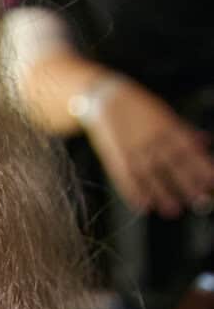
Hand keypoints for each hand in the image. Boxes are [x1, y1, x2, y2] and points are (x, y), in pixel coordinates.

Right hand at [83, 80, 213, 217]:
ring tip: (173, 211)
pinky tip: (142, 206)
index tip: (212, 181)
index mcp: (166, 126)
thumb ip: (184, 130)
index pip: (187, 149)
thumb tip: (205, 141)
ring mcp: (132, 148)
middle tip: (200, 202)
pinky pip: (124, 176)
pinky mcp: (114, 156)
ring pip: (149, 174)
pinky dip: (132, 192)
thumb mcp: (164, 114)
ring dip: (161, 194)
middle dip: (186, 184)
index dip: (201, 166)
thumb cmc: (138, 107)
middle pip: (171, 164)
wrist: (105, 97)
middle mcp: (150, 138)